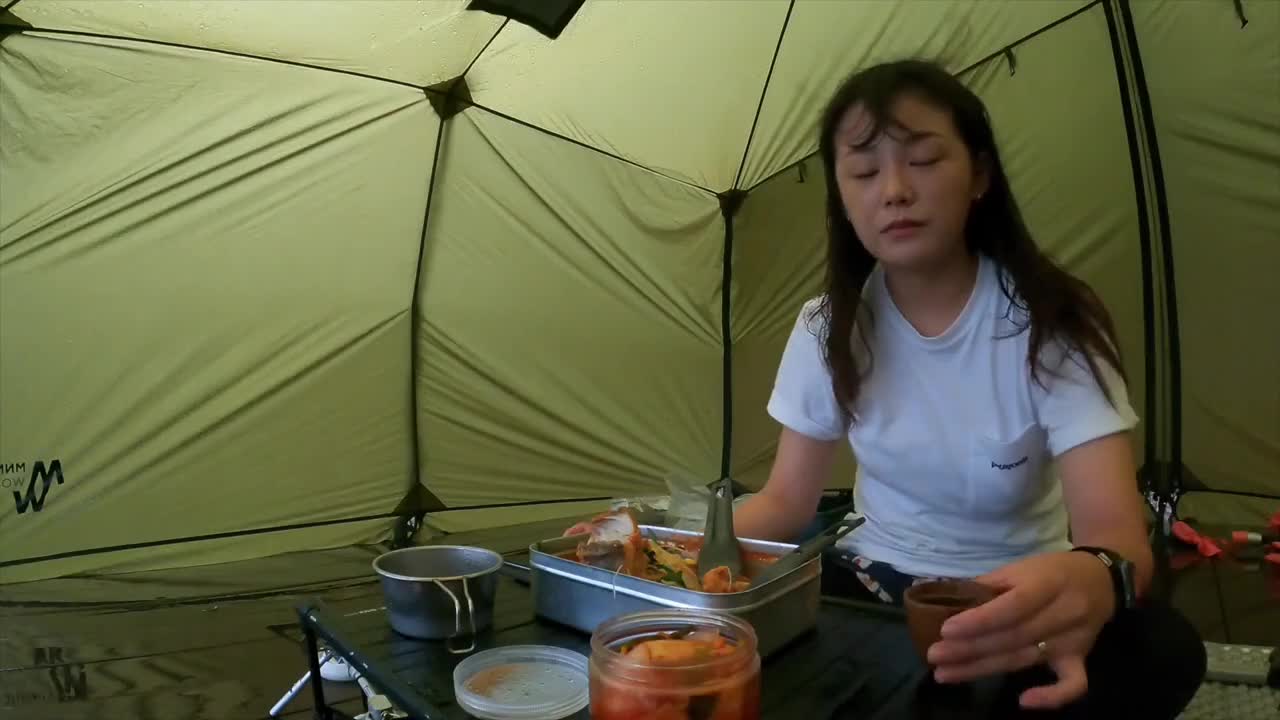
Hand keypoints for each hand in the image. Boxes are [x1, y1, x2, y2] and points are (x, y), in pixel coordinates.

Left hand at [925, 551, 1114, 709]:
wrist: (1101, 578)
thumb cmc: (1051, 571)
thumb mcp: (1019, 567)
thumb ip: (987, 585)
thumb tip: (944, 598)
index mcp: (1047, 583)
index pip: (1012, 606)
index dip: (979, 620)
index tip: (946, 630)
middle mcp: (1063, 612)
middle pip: (1013, 637)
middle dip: (970, 649)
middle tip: (935, 656)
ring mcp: (1074, 639)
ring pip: (1026, 658)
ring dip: (984, 669)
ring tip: (947, 674)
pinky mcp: (1081, 658)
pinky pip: (1073, 683)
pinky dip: (1052, 696)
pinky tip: (1024, 702)